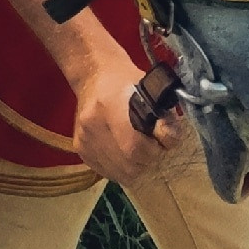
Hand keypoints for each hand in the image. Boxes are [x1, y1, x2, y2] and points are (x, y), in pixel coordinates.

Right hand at [70, 44, 183, 187]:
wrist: (93, 74)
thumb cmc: (126, 82)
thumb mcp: (151, 92)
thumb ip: (165, 119)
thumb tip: (169, 141)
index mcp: (109, 105)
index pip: (134, 147)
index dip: (153, 151)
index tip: (160, 143)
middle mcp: (92, 124)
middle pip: (127, 165)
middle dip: (146, 161)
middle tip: (151, 146)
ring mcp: (83, 138)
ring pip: (118, 173)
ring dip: (134, 167)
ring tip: (138, 149)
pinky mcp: (79, 148)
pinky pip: (106, 172)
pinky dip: (120, 168)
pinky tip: (123, 153)